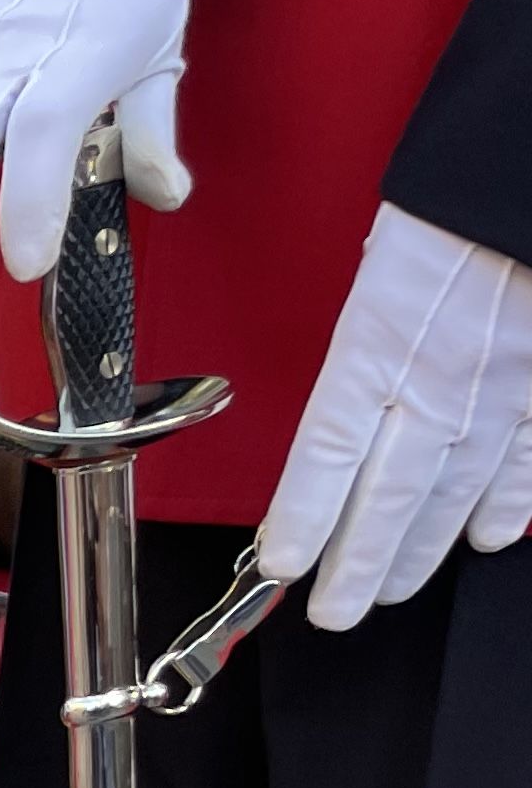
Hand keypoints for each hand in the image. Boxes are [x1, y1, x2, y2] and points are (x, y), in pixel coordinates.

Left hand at [255, 204, 531, 630]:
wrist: (526, 175)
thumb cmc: (455, 207)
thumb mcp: (383, 265)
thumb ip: (367, 344)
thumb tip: (347, 410)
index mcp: (379, 342)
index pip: (327, 454)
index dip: (302, 519)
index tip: (280, 565)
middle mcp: (439, 379)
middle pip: (388, 496)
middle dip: (358, 565)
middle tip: (332, 612)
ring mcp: (504, 389)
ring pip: (454, 494)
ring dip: (420, 551)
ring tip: (391, 590)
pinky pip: (526, 463)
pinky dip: (505, 507)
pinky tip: (484, 538)